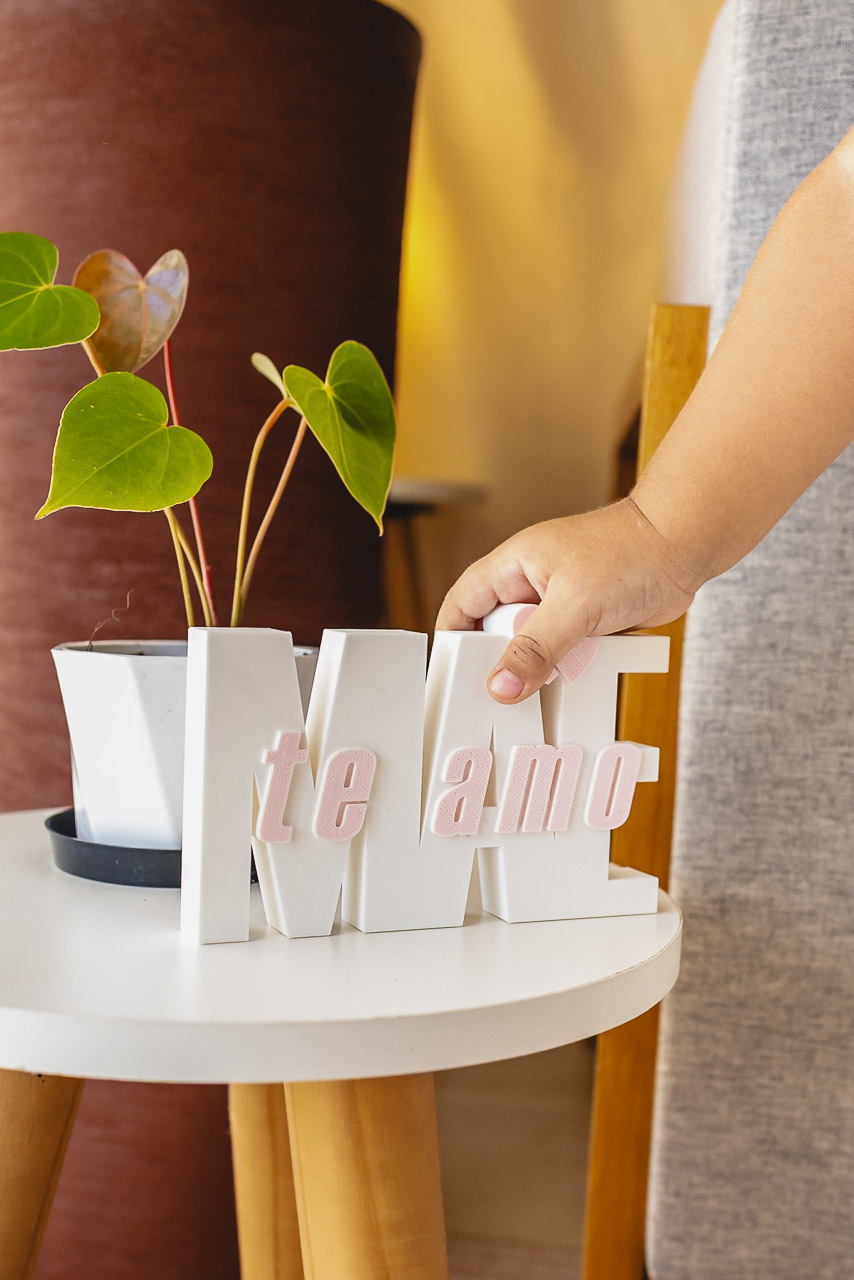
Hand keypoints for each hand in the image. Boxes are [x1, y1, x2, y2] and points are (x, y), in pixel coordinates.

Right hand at [436, 497, 701, 702]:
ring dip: (545, 667)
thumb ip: (535, 649)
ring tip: (555, 677)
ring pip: (534, 649)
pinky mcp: (586, 621)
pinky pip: (566, 654)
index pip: (463, 603)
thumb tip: (501, 685)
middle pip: (496, 634)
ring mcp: (560, 604)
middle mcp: (531, 585)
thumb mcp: (574, 606)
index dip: (453, 639)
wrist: (686, 546)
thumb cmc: (630, 552)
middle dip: (504, 661)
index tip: (453, 676)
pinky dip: (573, 667)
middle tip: (511, 688)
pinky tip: (583, 671)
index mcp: (513, 566)